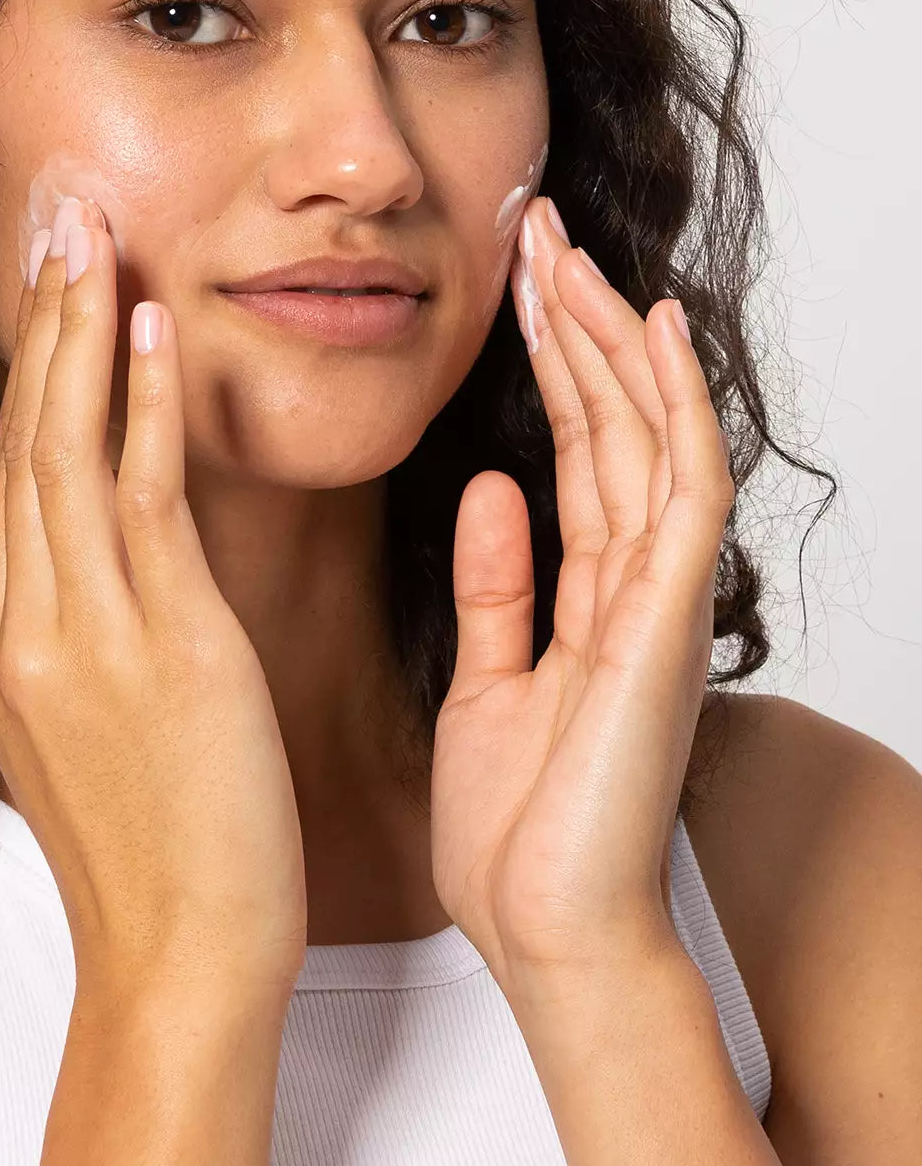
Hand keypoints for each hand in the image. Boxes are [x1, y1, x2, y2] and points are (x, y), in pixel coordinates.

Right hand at [0, 198, 306, 998]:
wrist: (183, 954)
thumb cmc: (155, 841)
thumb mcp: (88, 720)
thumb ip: (79, 625)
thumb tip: (101, 547)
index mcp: (3, 639)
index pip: (11, 473)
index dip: (29, 369)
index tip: (49, 283)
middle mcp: (23, 623)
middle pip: (23, 440)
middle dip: (40, 320)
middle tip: (58, 215)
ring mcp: (82, 632)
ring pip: (64, 451)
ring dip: (80, 334)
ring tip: (94, 238)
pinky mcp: (161, 646)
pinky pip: (140, 501)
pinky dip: (139, 408)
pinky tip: (150, 332)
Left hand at [428, 196, 733, 995]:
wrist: (551, 936)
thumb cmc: (523, 832)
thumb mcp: (487, 683)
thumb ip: (498, 586)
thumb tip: (490, 488)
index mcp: (589, 598)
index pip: (574, 452)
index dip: (549, 365)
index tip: (514, 285)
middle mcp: (633, 585)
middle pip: (609, 425)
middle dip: (575, 323)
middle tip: (534, 229)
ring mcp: (657, 601)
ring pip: (643, 436)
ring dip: (608, 339)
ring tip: (568, 251)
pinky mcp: (664, 625)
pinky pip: (678, 492)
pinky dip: (669, 408)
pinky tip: (649, 333)